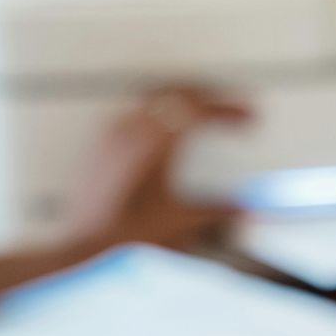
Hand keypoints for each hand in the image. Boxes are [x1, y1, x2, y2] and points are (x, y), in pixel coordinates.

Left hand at [62, 85, 252, 254]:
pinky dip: (160, 111)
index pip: (201, 109)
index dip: (230, 110)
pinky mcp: (103, 141)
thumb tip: (247, 209)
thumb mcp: (180, 221)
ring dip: (184, 99)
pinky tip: (167, 130)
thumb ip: (219, 210)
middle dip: (211, 97)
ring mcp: (115, 131)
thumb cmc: (125, 234)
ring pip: (156, 95)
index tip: (250, 118)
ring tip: (204, 114)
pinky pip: (136, 110)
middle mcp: (134, 128)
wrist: (85, 244)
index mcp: (157, 141)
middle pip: (180, 91)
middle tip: (231, 110)